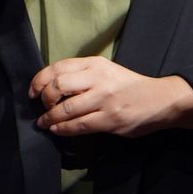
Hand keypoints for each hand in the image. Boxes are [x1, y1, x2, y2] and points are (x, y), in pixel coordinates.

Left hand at [30, 58, 192, 138]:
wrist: (160, 100)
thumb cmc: (129, 86)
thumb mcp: (106, 71)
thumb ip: (82, 75)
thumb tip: (51, 87)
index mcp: (95, 64)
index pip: (58, 67)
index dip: (39, 81)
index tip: (32, 92)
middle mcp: (99, 79)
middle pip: (58, 87)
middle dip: (44, 100)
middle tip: (42, 108)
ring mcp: (104, 100)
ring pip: (65, 109)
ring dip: (50, 118)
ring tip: (45, 122)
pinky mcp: (110, 119)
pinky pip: (78, 125)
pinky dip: (63, 129)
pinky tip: (57, 129)